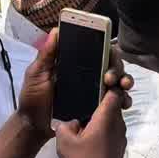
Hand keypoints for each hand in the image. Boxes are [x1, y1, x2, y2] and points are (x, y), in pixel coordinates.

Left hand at [18, 35, 132, 141]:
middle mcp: (89, 74)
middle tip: (109, 77)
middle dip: (116, 67)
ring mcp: (95, 91)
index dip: (107, 47)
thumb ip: (46, 54)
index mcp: (76, 63)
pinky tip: (124, 103)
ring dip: (125, 80)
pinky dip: (124, 99)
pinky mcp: (98, 107)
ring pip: (118, 80)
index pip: (97, 49)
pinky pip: (116, 101)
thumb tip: (56, 30)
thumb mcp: (36, 73)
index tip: (109, 49)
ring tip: (123, 87)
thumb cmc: (33, 97)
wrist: (34, 126)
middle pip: (111, 64)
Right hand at [55, 89, 128, 157]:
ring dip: (101, 116)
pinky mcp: (119, 148)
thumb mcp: (64, 142)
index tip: (96, 80)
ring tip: (83, 119)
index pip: (114, 91)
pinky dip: (102, 128)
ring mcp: (121, 137)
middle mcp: (118, 124)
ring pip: (112, 118)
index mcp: (107, 118)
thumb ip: (64, 126)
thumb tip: (71, 123)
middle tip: (84, 98)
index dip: (108, 83)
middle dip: (101, 99)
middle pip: (114, 104)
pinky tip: (88, 136)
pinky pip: (112, 130)